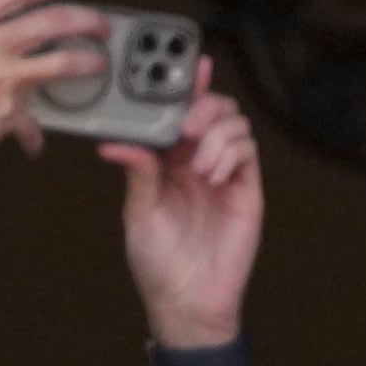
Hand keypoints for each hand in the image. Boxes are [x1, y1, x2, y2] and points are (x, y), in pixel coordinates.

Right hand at [0, 0, 110, 186]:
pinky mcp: (9, 112)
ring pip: (64, 62)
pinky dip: (33, 130)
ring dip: (89, 62)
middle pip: (54, 20)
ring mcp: (0, 78)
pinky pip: (34, 117)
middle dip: (86, 20)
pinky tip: (35, 136)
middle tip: (98, 25)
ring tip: (97, 63)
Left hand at [104, 77, 261, 341]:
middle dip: (204, 106)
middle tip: (188, 126)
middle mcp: (199, 161)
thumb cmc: (158, 261)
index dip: (189, 87)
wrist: (187, 300)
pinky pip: (247, 153)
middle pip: (215, 110)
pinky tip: (211, 175)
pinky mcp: (246, 190)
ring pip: (234, 125)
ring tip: (198, 164)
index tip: (190, 65)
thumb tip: (117, 141)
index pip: (182, 113)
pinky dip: (230, 152)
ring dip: (216, 134)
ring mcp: (226, 174)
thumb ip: (138, 171)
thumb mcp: (138, 211)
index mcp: (168, 161)